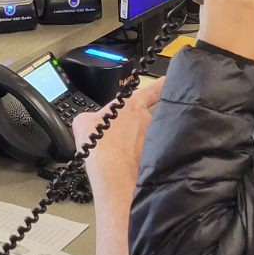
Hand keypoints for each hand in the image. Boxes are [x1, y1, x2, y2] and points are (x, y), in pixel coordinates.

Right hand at [72, 77, 164, 192]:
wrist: (111, 173)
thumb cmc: (100, 145)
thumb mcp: (84, 123)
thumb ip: (91, 118)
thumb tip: (91, 122)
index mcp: (132, 105)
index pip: (154, 89)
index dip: (161, 84)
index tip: (169, 80)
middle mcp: (146, 120)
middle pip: (142, 119)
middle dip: (131, 127)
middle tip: (116, 138)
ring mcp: (151, 139)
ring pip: (143, 138)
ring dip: (132, 145)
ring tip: (117, 155)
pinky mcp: (154, 158)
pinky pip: (144, 155)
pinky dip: (134, 160)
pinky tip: (122, 165)